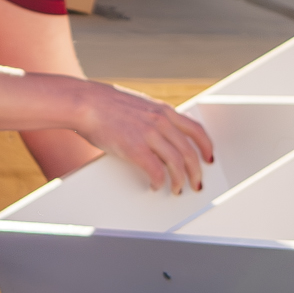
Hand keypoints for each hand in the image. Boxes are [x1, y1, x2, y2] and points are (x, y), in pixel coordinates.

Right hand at [72, 84, 216, 193]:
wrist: (85, 102)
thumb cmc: (105, 104)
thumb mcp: (139, 105)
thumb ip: (153, 117)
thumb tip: (162, 133)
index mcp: (163, 110)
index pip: (196, 130)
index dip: (206, 147)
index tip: (208, 158)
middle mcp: (161, 121)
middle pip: (189, 152)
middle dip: (196, 172)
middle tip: (197, 183)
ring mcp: (149, 134)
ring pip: (177, 163)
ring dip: (180, 180)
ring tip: (178, 189)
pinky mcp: (134, 148)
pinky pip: (156, 171)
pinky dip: (159, 182)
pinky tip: (155, 186)